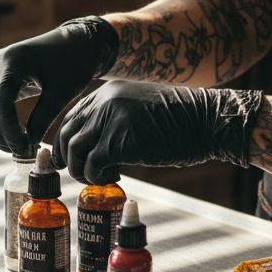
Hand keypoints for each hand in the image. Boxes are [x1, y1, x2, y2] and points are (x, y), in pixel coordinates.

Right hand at [0, 17, 117, 151]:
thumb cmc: (74, 64)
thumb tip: (26, 146)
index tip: (24, 149)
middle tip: (15, 150)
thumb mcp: (62, 93)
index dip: (8, 130)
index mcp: (13, 62)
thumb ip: (42, 118)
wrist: (77, 43)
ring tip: (14, 145)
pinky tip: (12, 134)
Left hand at [52, 81, 263, 183]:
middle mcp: (104, 103)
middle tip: (81, 174)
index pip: (71, 118)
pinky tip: (115, 178)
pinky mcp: (120, 142)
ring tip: (101, 178)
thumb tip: (97, 144)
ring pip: (74, 151)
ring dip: (82, 171)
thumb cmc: (179, 120)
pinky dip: (98, 177)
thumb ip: (116, 119)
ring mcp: (110, 121)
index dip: (65, 142)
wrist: (206, 120)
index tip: (68, 159)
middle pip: (66, 134)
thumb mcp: (140, 109)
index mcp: (107, 93)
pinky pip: (92, 165)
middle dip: (68, 158)